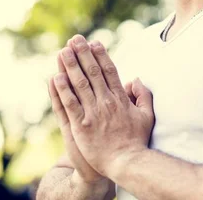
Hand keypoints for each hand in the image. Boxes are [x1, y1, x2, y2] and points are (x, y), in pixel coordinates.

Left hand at [53, 35, 154, 176]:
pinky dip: (62, 90)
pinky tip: (56, 77)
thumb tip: (136, 79)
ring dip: (70, 66)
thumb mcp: (147, 115)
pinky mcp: (81, 126)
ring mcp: (93, 113)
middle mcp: (106, 102)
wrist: (126, 163)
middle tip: (75, 39)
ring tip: (63, 51)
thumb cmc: (137, 141)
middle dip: (83, 54)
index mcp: (121, 98)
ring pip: (80, 84)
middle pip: (92, 73)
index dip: (100, 55)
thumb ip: (143, 95)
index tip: (94, 42)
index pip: (109, 71)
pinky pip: (69, 104)